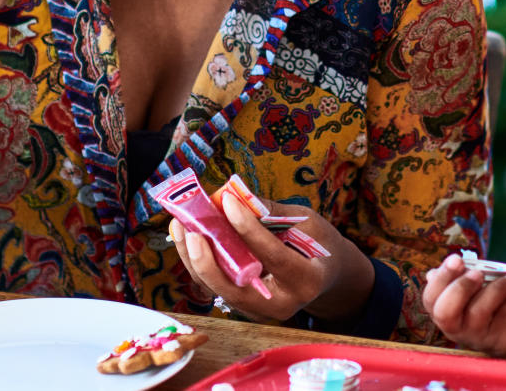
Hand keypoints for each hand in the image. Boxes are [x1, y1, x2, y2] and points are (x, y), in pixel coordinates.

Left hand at [169, 193, 374, 324]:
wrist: (326, 275)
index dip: (249, 229)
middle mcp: (282, 304)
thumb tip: (234, 196)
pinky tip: (186, 236)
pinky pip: (216, 286)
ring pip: (219, 289)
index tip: (227, 202)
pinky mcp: (245, 306)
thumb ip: (272, 213)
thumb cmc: (318, 244)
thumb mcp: (306, 222)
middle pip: (236, 288)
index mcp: (307, 280)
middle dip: (208, 261)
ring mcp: (261, 309)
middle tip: (189, 229)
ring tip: (179, 226)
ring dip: (193, 259)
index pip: (273, 256)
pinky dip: (199, 262)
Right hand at [423, 253, 505, 358]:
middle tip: (478, 272)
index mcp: (443, 313)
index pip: (430, 299)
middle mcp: (457, 329)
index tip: (457, 258)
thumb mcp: (469, 294)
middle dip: (461, 287)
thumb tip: (432, 274)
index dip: (441, 278)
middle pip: (446, 312)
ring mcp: (479, 337)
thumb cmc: (488, 306)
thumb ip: (453, 282)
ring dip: (498, 287)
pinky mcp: (503, 341)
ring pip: (480, 311)